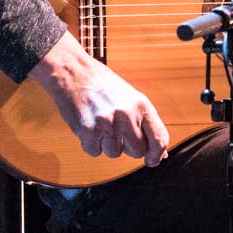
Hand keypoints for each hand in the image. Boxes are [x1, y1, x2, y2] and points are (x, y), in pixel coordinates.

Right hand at [26, 31, 170, 165]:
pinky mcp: (87, 131)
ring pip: (114, 153)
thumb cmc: (102, 84)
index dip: (157, 154)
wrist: (74, 72)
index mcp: (142, 105)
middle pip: (137, 151)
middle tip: (119, 133)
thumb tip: (159, 150)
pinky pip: (94, 151)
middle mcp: (127, 115)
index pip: (159, 139)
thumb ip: (145, 122)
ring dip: (108, 145)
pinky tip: (90, 127)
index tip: (153, 160)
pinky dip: (91, 144)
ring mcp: (107, 124)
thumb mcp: (131, 98)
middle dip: (129, 147)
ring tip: (102, 125)